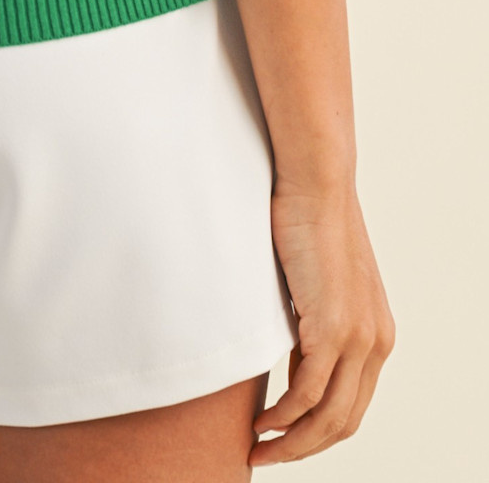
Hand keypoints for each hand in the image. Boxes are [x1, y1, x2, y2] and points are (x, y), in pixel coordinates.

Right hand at [251, 179, 392, 463]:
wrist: (316, 182)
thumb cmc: (307, 221)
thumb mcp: (317, 284)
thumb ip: (312, 321)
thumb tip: (289, 352)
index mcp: (376, 334)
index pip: (352, 404)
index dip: (319, 431)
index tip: (284, 438)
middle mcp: (375, 343)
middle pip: (344, 421)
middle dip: (304, 447)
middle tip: (268, 455)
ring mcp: (357, 338)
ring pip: (327, 417)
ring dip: (291, 441)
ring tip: (259, 447)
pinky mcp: (332, 329)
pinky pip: (307, 393)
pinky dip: (285, 416)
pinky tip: (263, 421)